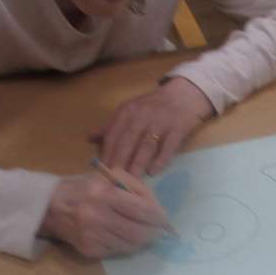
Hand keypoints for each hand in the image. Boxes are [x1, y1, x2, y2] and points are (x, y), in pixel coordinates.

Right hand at [39, 169, 171, 257]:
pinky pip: (117, 251)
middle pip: (139, 233)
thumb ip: (138, 190)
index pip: (143, 211)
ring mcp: (91, 235)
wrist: (51, 206)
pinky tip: (119, 235)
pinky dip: (124, 245)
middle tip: (158, 231)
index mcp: (104, 193)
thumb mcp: (112, 177)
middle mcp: (96, 216)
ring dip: (140, 241)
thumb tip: (160, 213)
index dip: (159, 218)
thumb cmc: (87, 188)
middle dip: (153, 233)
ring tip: (140, 232)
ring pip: (130, 246)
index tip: (165, 220)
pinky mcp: (88, 250)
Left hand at [92, 77, 213, 177]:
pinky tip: (154, 172)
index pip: (113, 134)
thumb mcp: (131, 111)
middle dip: (119, 161)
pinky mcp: (178, 127)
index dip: (106, 153)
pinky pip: (168, 145)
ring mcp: (161, 121)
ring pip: (146, 145)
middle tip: (113, 180)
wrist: (185, 94)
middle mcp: (142, 114)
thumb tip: (89, 138)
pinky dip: (161, 159)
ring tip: (131, 180)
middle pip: (127, 140)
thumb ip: (112, 125)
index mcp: (127, 111)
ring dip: (137, 163)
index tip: (101, 172)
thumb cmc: (154, 107)